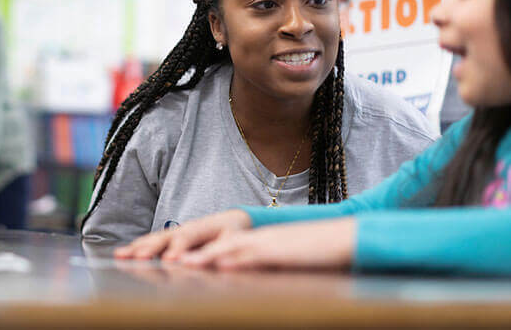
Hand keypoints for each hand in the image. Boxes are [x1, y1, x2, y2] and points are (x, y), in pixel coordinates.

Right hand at [114, 209, 251, 260]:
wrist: (229, 220)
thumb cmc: (232, 232)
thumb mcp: (233, 240)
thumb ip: (221, 250)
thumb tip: (210, 260)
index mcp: (202, 228)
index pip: (188, 237)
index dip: (179, 248)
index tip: (170, 259)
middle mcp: (184, 228)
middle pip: (165, 238)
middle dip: (151, 248)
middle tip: (139, 258)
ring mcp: (174, 232)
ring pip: (153, 239)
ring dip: (137, 247)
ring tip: (121, 255)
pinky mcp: (168, 238)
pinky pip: (150, 242)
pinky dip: (135, 247)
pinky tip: (122, 253)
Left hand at [179, 218, 355, 270]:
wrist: (349, 236)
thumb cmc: (319, 253)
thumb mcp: (283, 262)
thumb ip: (261, 266)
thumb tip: (239, 275)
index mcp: (254, 240)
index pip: (215, 244)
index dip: (188, 250)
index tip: (165, 258)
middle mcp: (256, 238)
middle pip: (214, 242)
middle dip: (185, 251)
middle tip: (161, 259)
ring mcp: (268, 242)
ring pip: (229, 247)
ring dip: (204, 256)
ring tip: (180, 263)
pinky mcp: (283, 250)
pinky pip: (256, 254)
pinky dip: (237, 259)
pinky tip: (221, 265)